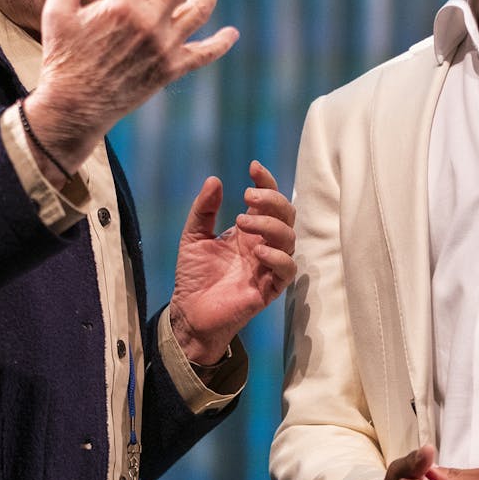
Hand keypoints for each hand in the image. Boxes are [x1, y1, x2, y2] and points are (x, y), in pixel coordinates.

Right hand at [22, 0, 236, 181]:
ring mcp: (163, 47)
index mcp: (122, 5)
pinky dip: (219, 44)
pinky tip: (232, 33)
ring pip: (199, 11)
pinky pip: (202, 54)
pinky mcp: (170, 70)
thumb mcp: (56, 13)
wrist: (75, 107)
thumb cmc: (62, 57)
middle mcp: (149, 23)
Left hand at [168, 161, 296, 363]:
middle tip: (248, 197)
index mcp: (249, 230)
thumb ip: (203, 209)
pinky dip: (277, 256)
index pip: (269, 200)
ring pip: (289, 238)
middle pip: (286, 214)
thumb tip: (214, 180)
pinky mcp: (270, 288)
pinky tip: (257, 251)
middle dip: (272, 200)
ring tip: (242, 223)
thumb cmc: (193, 275)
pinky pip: (287, 269)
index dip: (267, 182)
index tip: (253, 168)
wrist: (189, 311)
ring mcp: (268, 265)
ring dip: (269, 225)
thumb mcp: (193, 235)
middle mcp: (263, 244)